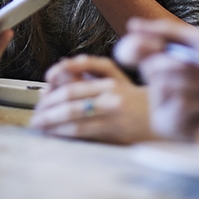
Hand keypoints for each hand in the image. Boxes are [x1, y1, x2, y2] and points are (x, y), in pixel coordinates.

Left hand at [30, 55, 156, 144]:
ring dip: (51, 121)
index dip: (52, 90)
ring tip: (40, 124)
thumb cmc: (135, 100)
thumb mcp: (116, 78)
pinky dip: (63, 132)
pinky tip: (54, 133)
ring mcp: (112, 112)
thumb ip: (89, 70)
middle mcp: (111, 93)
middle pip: (69, 97)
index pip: (73, 80)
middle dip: (47, 107)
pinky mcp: (114, 131)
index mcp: (109, 79)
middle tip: (36, 115)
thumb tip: (61, 66)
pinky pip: (81, 131)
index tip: (42, 98)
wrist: (162, 118)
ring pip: (73, 115)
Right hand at [114, 18, 198, 140]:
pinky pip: (178, 105)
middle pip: (151, 66)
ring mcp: (162, 106)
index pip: (130, 50)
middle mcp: (157, 83)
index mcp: (161, 60)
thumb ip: (166, 32)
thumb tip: (133, 25)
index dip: (137, 46)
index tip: (154, 44)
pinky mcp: (170, 126)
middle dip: (183, 65)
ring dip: (198, 82)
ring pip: (165, 85)